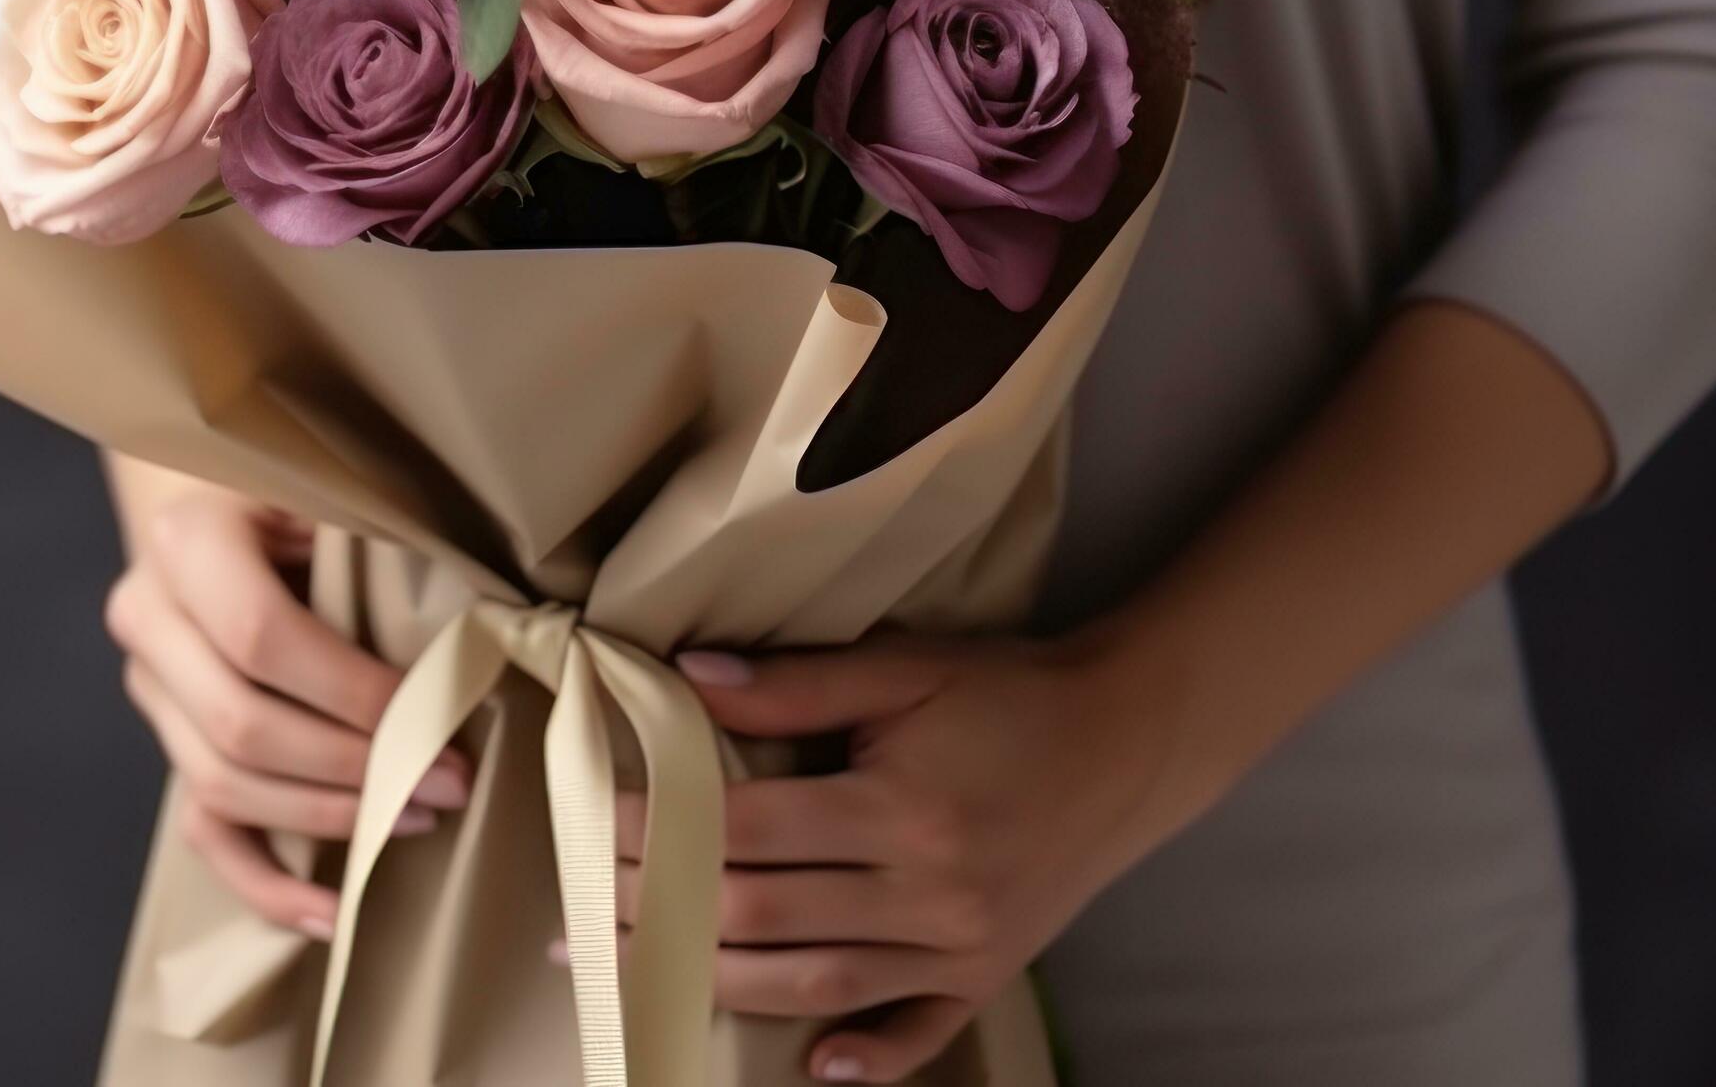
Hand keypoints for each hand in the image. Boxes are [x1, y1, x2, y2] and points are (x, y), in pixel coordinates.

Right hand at [104, 480, 469, 938]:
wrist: (209, 490)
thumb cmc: (290, 485)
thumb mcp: (325, 486)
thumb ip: (375, 540)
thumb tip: (480, 619)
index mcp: (187, 541)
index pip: (262, 639)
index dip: (351, 693)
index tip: (432, 718)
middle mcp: (147, 617)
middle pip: (240, 726)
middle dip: (353, 767)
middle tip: (447, 781)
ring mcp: (147, 688)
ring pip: (221, 786)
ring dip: (327, 816)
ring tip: (417, 817)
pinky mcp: (166, 738)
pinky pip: (203, 829)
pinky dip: (265, 882)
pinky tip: (332, 913)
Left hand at [612, 633, 1186, 1082]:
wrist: (1131, 740)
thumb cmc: (1009, 694)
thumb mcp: (904, 669)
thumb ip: (795, 682)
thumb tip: (687, 679)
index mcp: (899, 809)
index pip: (748, 830)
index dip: (662, 829)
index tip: (594, 822)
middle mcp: (927, 892)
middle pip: (765, 915)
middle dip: (662, 912)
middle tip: (584, 909)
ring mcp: (959, 947)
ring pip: (818, 983)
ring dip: (720, 982)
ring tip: (638, 972)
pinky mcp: (986, 976)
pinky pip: (919, 1032)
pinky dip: (867, 1057)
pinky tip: (811, 1067)